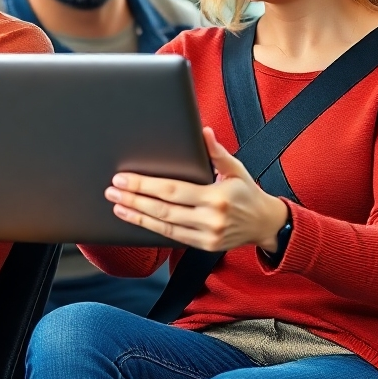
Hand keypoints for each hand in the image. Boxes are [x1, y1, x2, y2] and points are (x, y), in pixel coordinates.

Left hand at [105, 127, 289, 252]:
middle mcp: (211, 219)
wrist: (266, 225)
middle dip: (134, 200)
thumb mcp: (236, 169)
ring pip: (164, 226)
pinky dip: (151, 228)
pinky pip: (172, 238)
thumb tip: (203, 131)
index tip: (123, 178)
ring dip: (137, 216)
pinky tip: (135, 219)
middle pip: (163, 209)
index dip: (144, 185)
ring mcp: (207, 236)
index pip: (172, 190)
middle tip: (111, 191)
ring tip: (116, 206)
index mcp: (216, 197)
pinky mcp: (204, 246)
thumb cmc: (247, 192)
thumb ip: (216, 152)